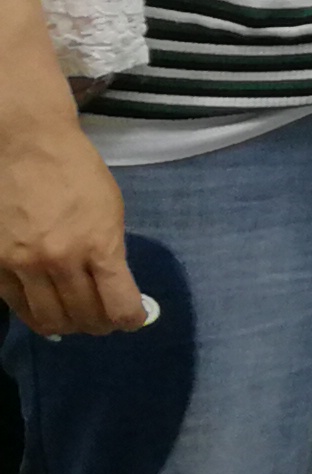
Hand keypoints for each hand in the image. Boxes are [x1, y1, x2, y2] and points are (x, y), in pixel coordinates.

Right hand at [0, 111, 143, 336]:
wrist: (28, 147)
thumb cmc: (77, 173)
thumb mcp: (111, 210)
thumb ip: (110, 252)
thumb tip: (114, 289)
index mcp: (98, 245)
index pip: (118, 304)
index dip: (129, 319)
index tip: (133, 319)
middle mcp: (59, 261)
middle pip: (83, 316)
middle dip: (100, 325)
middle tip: (105, 322)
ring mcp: (22, 265)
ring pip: (48, 319)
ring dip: (68, 325)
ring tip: (78, 320)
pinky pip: (16, 305)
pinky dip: (34, 314)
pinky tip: (46, 310)